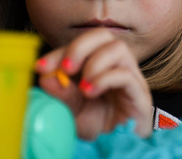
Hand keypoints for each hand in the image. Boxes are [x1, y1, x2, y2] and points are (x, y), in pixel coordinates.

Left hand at [34, 28, 152, 139]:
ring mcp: (131, 76)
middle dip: (79, 47)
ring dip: (94, 63)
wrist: (122, 145)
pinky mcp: (140, 92)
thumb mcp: (74, 111)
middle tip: (66, 68)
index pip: (81, 44)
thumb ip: (62, 95)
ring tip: (83, 87)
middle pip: (102, 35)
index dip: (59, 51)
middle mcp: (116, 64)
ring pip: (118, 48)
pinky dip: (104, 79)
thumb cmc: (100, 125)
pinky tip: (91, 92)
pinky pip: (125, 74)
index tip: (41, 67)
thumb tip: (46, 76)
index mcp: (98, 63)